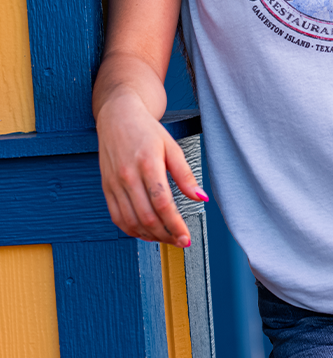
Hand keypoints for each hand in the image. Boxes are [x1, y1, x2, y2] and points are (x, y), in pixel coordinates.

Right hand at [97, 93, 207, 246]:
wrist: (117, 116)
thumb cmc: (146, 130)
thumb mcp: (171, 146)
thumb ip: (185, 174)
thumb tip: (201, 198)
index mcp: (147, 163)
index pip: (162, 203)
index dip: (175, 225)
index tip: (187, 237)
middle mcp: (128, 175)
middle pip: (147, 217)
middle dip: (166, 235)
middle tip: (180, 241)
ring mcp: (114, 184)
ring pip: (131, 222)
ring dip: (150, 236)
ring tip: (166, 238)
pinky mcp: (106, 188)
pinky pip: (117, 218)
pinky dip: (132, 230)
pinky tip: (146, 232)